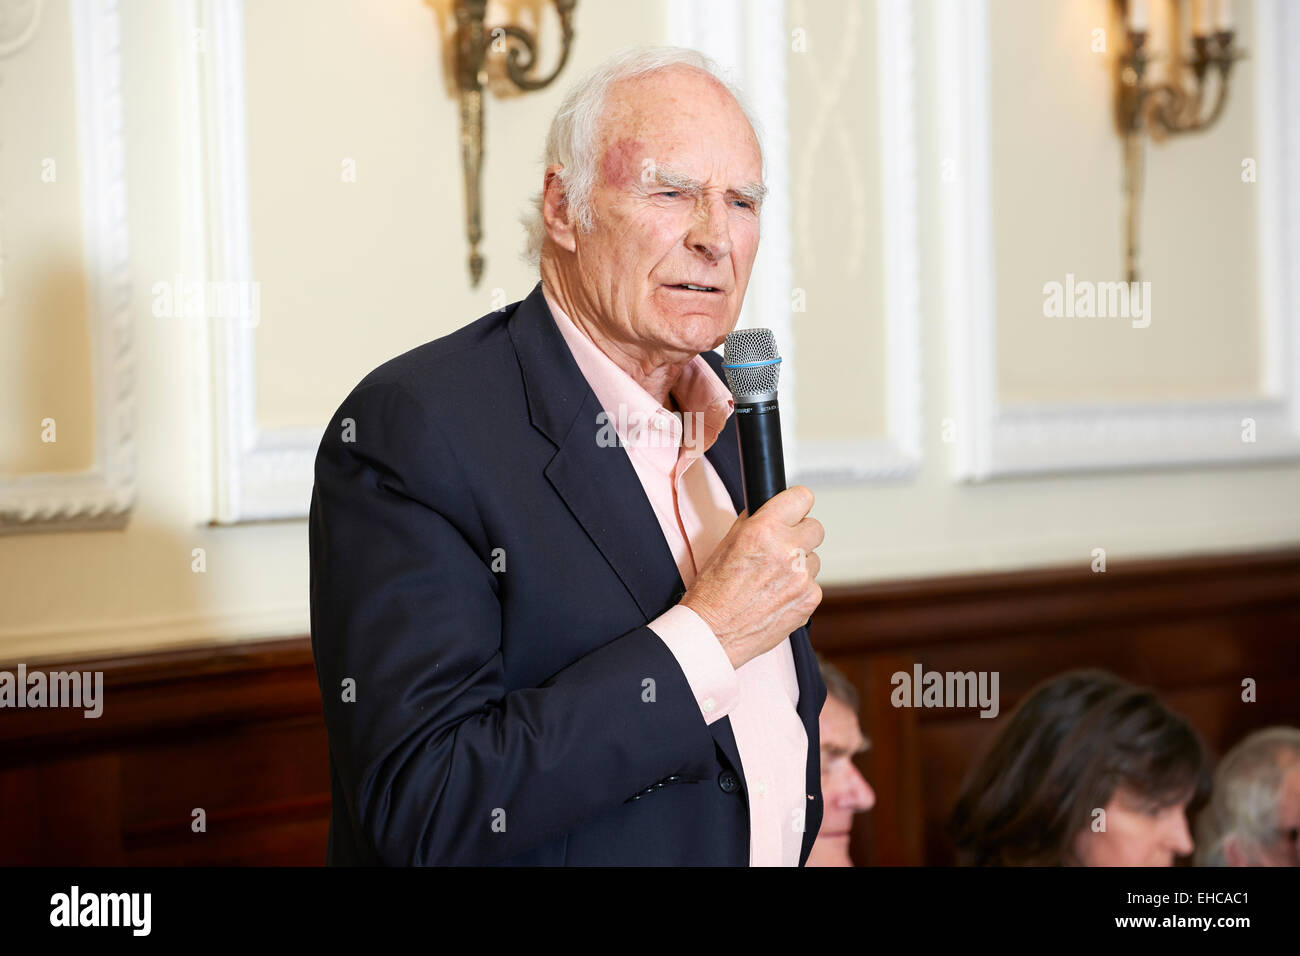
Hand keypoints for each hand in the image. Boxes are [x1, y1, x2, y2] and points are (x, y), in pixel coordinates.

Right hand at [681, 485, 823, 669]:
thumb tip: (771, 509)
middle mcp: (787, 551)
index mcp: (764, 530)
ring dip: (799, 564)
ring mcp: (802, 578)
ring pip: (814, 559)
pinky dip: (799, 589)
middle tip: (781, 547)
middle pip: (815, 528)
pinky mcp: (809, 600)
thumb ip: (754, 522)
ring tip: (772, 579)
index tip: (793, 510)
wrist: (713, 633)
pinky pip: (813, 584)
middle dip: (799, 534)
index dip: (795, 504)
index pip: (802, 497)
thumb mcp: (725, 543)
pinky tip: (776, 596)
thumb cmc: (712, 592)